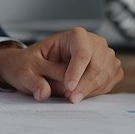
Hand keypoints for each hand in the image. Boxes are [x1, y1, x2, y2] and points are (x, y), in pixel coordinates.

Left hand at [0, 28, 122, 102]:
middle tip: (70, 98)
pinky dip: (96, 92)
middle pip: (97, 66)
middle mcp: (93, 42)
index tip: (68, 89)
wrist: (38, 67)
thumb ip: (33, 81)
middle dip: (83, 86)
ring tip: (71, 95)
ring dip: (88, 90)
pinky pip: (108, 83)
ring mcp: (104, 55)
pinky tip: (81, 92)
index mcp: (75, 35)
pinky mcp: (108, 69)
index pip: (82, 52)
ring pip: (104, 76)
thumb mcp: (26, 70)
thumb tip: (43, 93)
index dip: (77, 72)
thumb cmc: (33, 64)